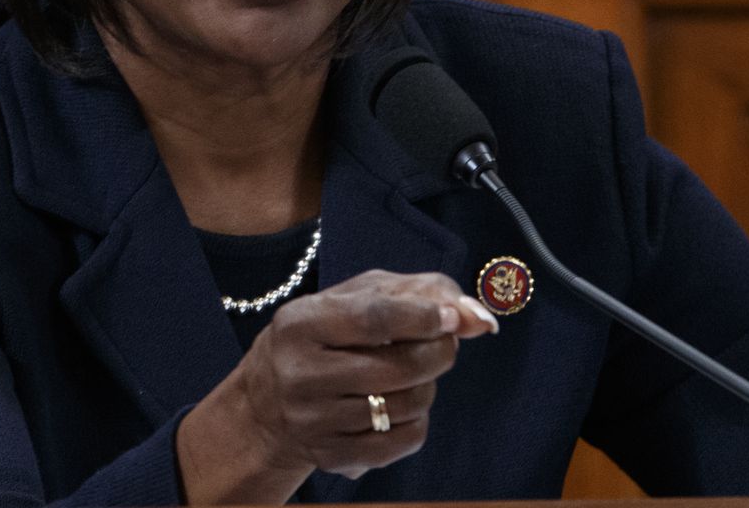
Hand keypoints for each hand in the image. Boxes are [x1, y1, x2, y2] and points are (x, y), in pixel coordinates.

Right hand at [177, 270, 497, 501]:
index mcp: (301, 323)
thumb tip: (479, 317)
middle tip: (443, 341)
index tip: (452, 317)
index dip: (422, 316)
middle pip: (398, 367)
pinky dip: (418, 420)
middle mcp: (299, 374)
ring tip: (413, 374)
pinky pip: (403, 441)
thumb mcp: (359, 296)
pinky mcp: (330, 456)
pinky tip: (402, 405)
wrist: (269, 400)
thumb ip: (421, 292)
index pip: (373, 318)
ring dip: (428, 386)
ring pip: (407, 405)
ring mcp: (313, 420)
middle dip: (438, 351)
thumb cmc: (328, 334)